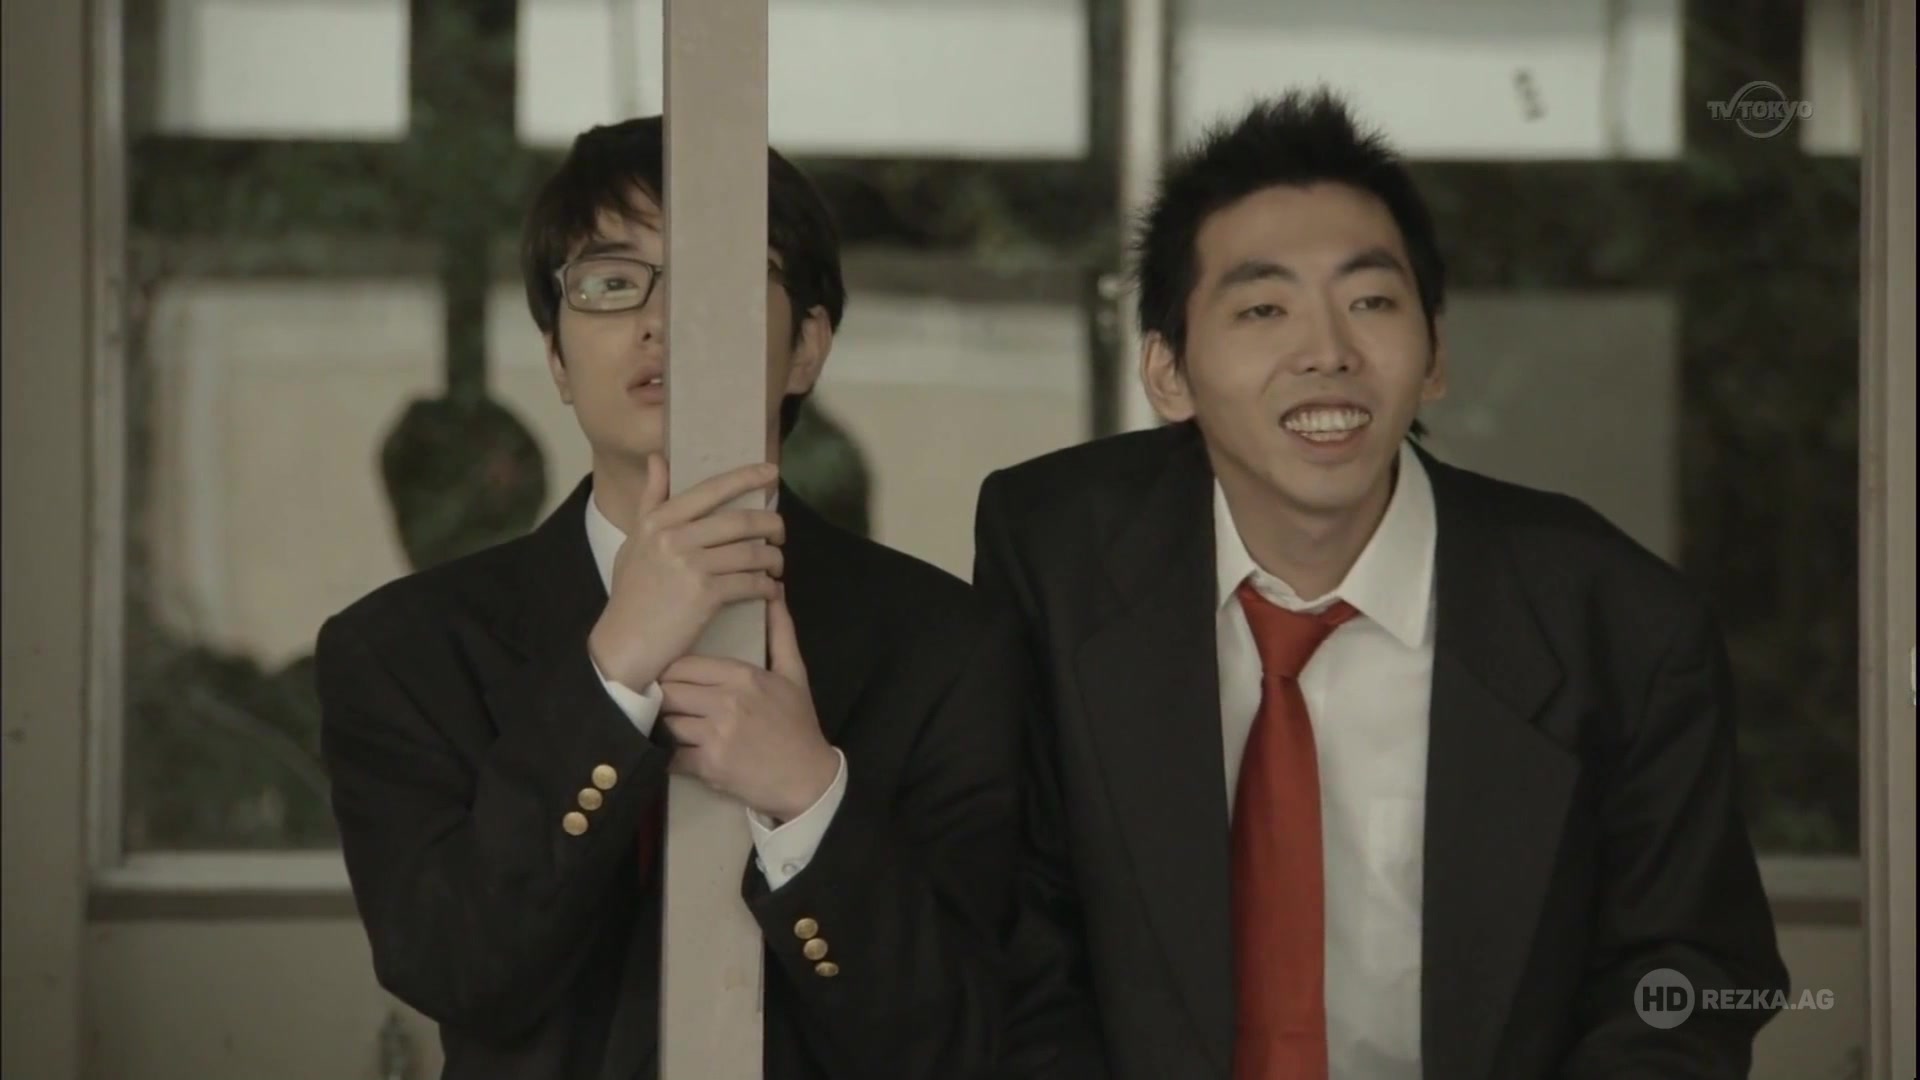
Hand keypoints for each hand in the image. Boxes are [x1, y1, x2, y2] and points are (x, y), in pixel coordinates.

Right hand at [588, 454, 783, 690]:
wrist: (624, 643)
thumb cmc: (631, 595)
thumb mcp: (634, 541)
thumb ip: (650, 501)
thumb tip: (658, 458)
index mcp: (658, 520)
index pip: (711, 489)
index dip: (746, 477)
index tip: (771, 472)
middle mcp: (674, 537)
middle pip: (740, 520)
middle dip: (771, 524)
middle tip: (780, 532)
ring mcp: (690, 565)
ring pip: (751, 552)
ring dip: (773, 559)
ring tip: (777, 565)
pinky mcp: (705, 594)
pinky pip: (750, 582)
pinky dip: (767, 587)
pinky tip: (771, 590)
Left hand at [660, 587, 837, 821]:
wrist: (808, 779)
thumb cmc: (798, 725)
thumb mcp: (795, 675)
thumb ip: (781, 634)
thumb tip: (775, 594)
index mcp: (742, 676)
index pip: (683, 664)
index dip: (670, 672)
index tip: (667, 680)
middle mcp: (726, 702)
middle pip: (667, 690)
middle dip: (660, 697)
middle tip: (658, 702)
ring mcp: (716, 735)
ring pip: (665, 722)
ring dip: (662, 726)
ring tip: (662, 727)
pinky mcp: (709, 766)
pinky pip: (671, 756)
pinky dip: (667, 757)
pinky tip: (674, 754)